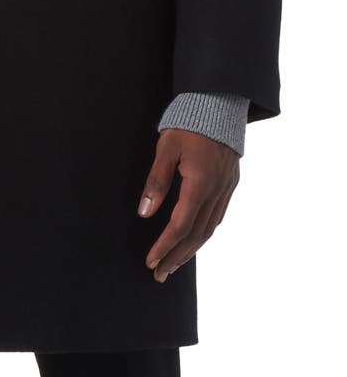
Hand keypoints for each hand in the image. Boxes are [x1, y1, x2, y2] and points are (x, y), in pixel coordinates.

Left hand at [136, 128, 239, 281]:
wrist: (219, 102)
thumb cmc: (188, 123)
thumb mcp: (165, 148)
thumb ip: (156, 181)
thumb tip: (144, 212)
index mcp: (200, 184)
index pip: (180, 226)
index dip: (164, 246)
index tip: (150, 261)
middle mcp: (217, 191)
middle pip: (197, 235)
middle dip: (177, 256)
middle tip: (160, 273)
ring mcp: (227, 188)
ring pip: (210, 229)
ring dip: (191, 249)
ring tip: (174, 263)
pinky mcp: (231, 183)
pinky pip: (218, 216)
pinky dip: (204, 233)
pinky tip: (194, 239)